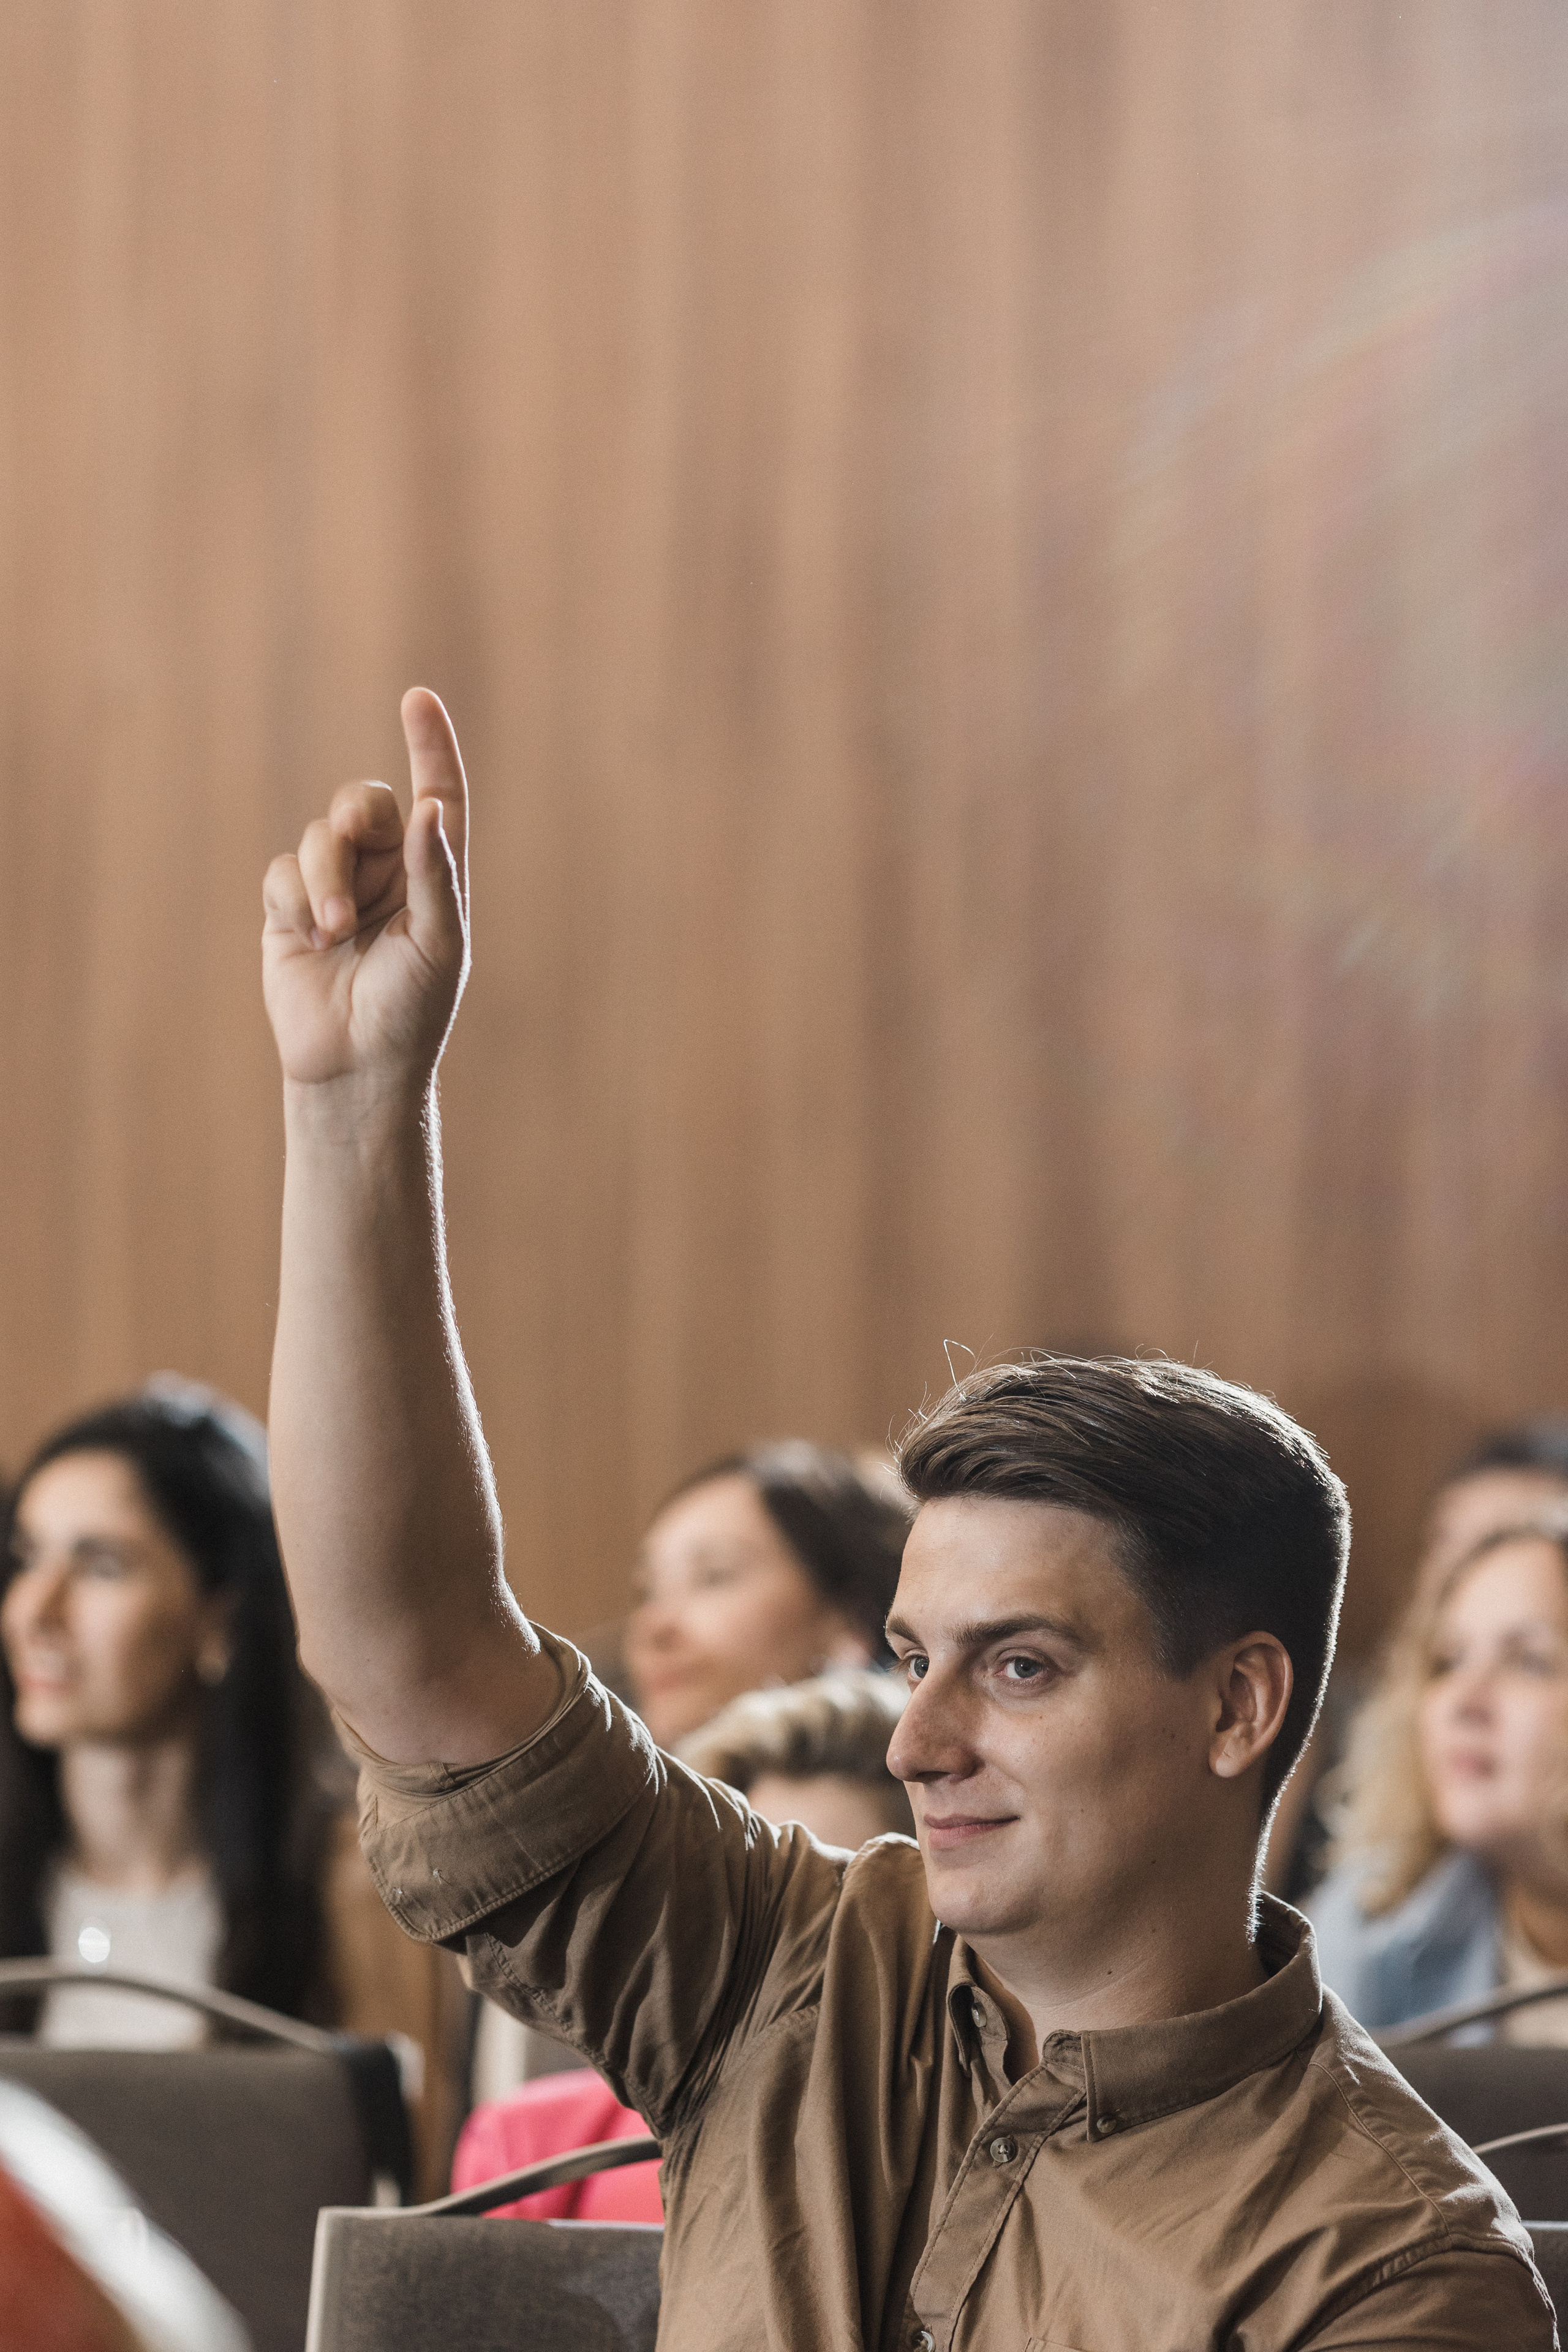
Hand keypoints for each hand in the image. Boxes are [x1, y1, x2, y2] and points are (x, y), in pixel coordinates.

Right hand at [262, 689, 470, 1091]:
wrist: (356, 1066)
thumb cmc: (412, 1010)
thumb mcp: (440, 943)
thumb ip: (435, 874)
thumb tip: (429, 810)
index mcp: (433, 873)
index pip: (437, 796)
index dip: (431, 747)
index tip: (418, 698)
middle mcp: (386, 872)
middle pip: (364, 804)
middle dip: (355, 814)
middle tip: (354, 832)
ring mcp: (336, 888)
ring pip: (319, 837)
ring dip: (325, 877)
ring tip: (334, 930)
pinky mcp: (290, 909)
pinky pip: (282, 873)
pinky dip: (297, 900)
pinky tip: (312, 939)